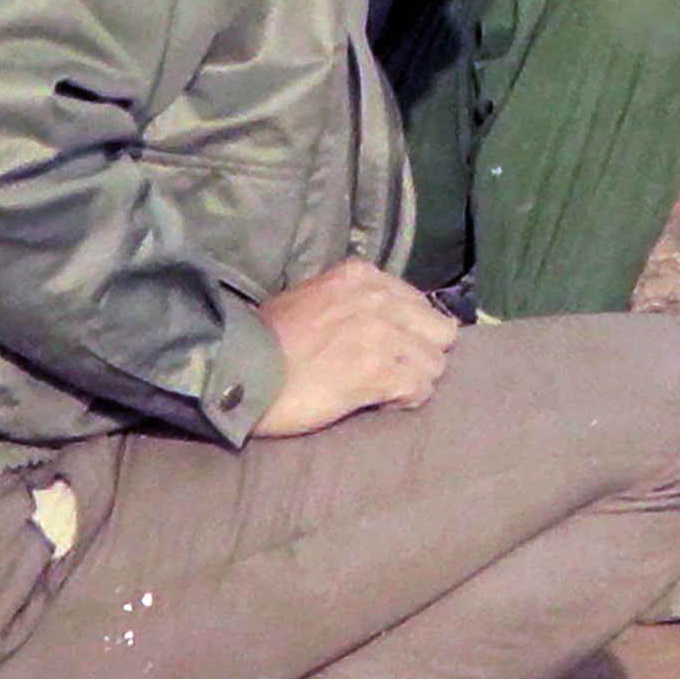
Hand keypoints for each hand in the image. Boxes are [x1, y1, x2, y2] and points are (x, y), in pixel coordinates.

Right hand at [256, 257, 459, 439]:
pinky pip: (421, 389)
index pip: (419, 303)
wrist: (240, 371)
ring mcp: (381, 335)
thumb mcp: (313, 297)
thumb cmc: (269, 341)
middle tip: (394, 372)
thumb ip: (353, 300)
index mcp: (361, 276)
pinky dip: (406, 400)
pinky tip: (381, 403)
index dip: (409, 332)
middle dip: (421, 355)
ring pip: (435, 364)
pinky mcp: (378, 371)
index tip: (390, 349)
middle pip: (439, 331)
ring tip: (383, 391)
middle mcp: (377, 298)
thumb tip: (388, 319)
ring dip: (413, 381)